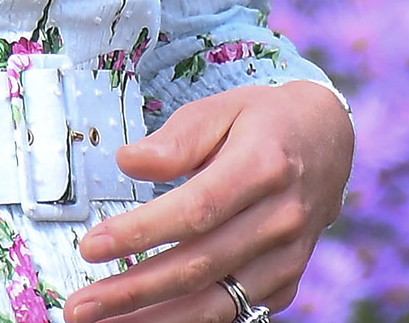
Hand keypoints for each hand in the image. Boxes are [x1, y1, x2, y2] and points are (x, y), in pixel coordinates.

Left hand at [61, 80, 353, 322]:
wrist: (327, 143)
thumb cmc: (262, 120)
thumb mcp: (221, 107)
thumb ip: (177, 138)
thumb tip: (127, 161)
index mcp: (263, 166)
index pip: (195, 211)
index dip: (142, 233)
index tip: (91, 246)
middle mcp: (280, 220)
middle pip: (199, 266)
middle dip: (134, 292)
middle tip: (80, 307)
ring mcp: (287, 259)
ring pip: (216, 303)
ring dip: (156, 321)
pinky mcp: (285, 284)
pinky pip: (235, 314)